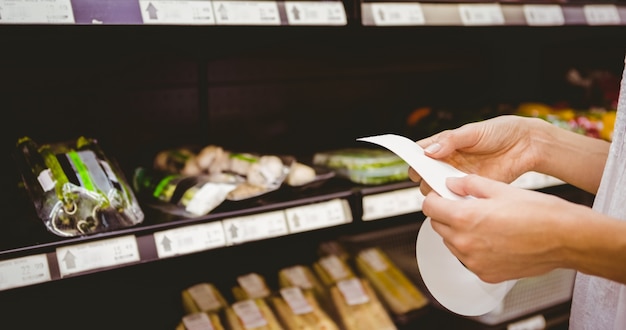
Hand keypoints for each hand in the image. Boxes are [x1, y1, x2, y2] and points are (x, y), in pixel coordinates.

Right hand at [409, 115, 544, 195]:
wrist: (525, 145)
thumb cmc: (499, 132)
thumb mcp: (472, 131)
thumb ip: (450, 141)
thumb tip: (429, 152)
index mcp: (443, 145)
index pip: (419, 154)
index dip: (414, 160)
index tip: (414, 164)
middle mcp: (447, 162)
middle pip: (424, 175)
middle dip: (424, 178)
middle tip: (431, 177)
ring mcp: (458, 177)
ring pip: (437, 189)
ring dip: (437, 191)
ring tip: (445, 187)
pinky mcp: (471, 189)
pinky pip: (456, 198)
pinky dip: (454, 200)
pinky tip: (458, 196)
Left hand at [422, 174, 576, 282]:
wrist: (566, 239)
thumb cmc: (539, 213)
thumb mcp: (500, 189)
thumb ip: (470, 185)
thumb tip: (452, 184)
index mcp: (465, 218)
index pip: (430, 208)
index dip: (434, 199)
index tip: (440, 196)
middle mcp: (466, 243)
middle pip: (438, 226)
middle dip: (445, 214)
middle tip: (462, 206)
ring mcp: (474, 262)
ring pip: (451, 244)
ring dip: (458, 232)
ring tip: (482, 223)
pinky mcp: (485, 274)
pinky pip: (468, 259)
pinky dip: (473, 249)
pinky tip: (492, 239)